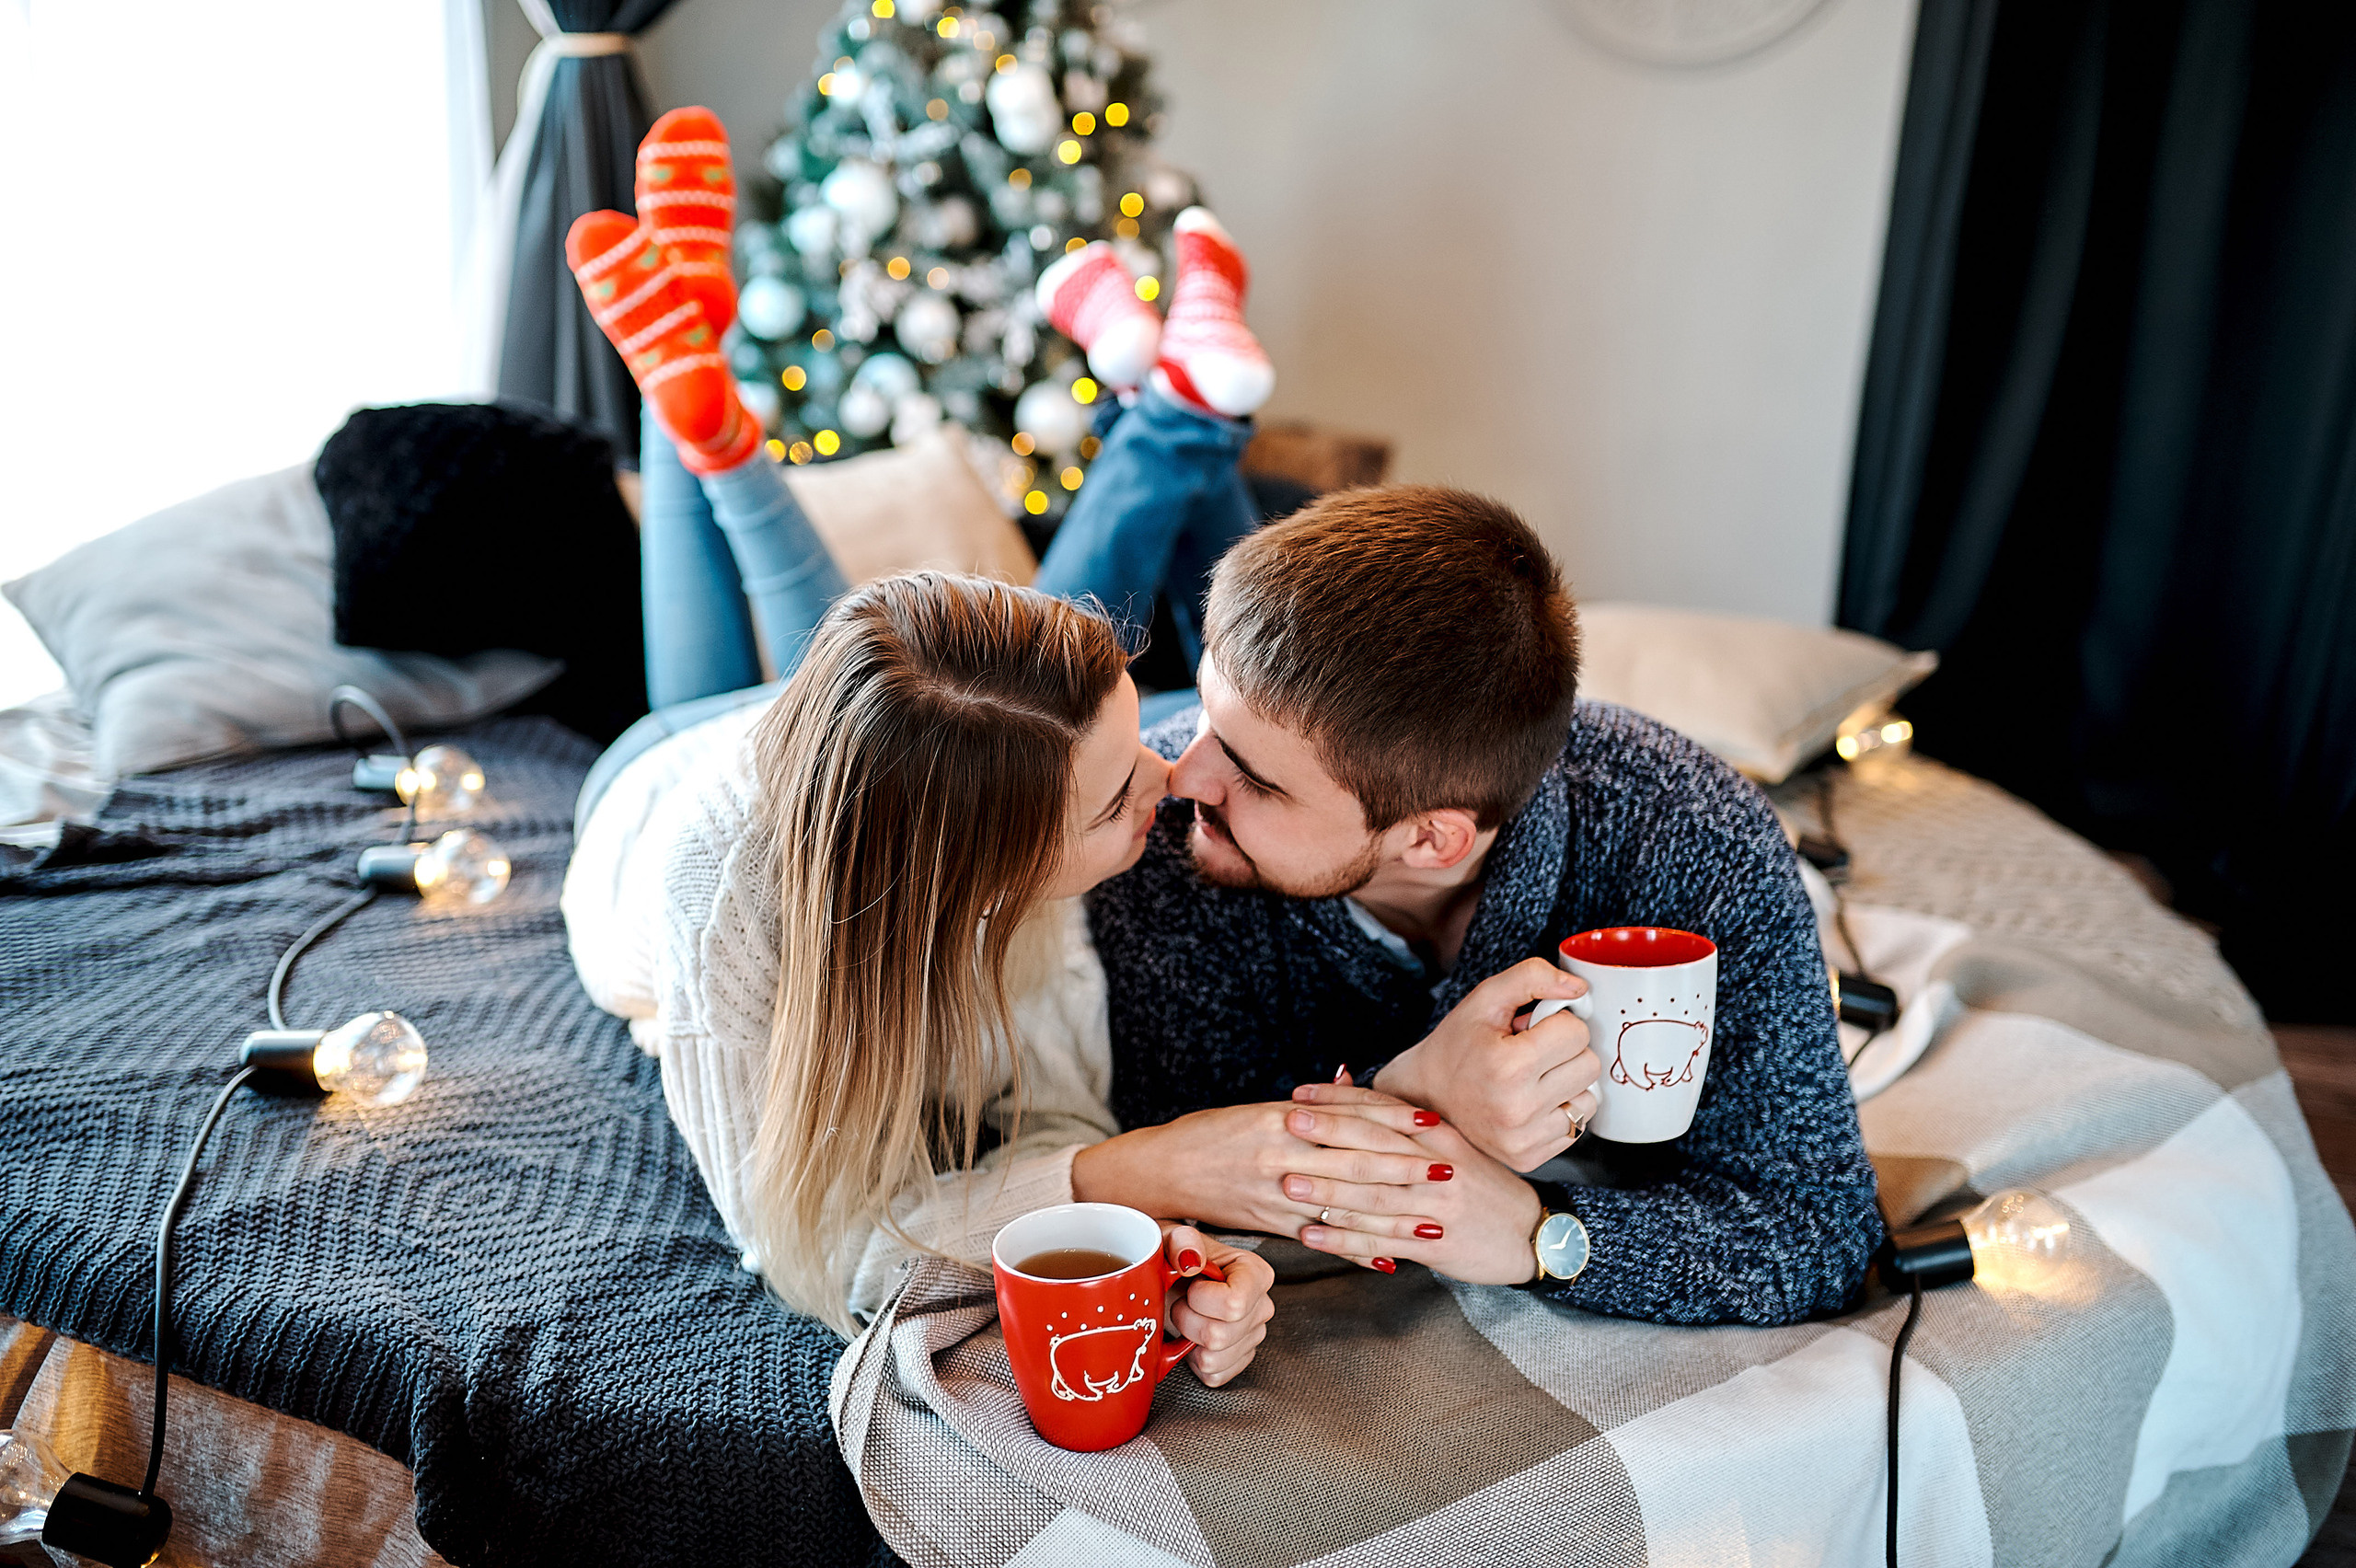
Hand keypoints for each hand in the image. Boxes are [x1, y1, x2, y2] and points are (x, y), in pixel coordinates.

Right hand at [1070, 1102, 1451, 1235]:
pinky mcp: (1269, 1226)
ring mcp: (1277, 1195)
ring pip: (1344, 1207)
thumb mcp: (1258, 1111)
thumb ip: (1306, 1107)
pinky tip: (1386, 1260)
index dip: (1394, 1123)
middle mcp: (1282, 1156)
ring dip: (1392, 1218)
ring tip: (1432, 1223)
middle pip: (1356, 1163)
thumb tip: (1348, 1083)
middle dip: (1406, 1170)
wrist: (1160, 1172)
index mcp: (1282, 1121)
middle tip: (1450, 1172)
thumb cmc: (1210, 1135)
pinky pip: (1320, 1240)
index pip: (1349, 1119)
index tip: (1433, 1125)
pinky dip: (1355, 1250)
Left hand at [1159, 1224, 1274, 1386]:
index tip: (1191, 1285)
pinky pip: (1213, 1376)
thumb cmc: (1175, 1259)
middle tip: (1182, 1301)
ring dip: (1189, 1341)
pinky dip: (1192, 1361)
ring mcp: (1253, 1337)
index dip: (1201, 1299)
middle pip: (1220, 1335)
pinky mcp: (1239, 1360)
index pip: (1234, 1304)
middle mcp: (1262, 1307)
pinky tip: (1191, 1337)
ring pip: (1214, 1359)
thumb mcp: (1171, 1240)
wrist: (1170, 1280)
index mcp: (1256, 1273)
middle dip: (1187, 1320)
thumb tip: (1191, 1258)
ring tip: (1187, 1317)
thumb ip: (1181, 1241)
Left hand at [1279, 1087, 1543, 1284]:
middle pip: (1376, 1147)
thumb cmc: (1484, 1187)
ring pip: (1374, 1196)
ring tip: (1287, 1184)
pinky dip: (1344, 1240)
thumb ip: (1408, 1126)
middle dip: (1328, 1135)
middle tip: (1285, 1124)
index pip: (1383, 1111)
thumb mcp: (1453, 1147)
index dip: (1340, 1101)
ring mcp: (1435, 1207)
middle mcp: (1436, 1167)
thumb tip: (1358, 1092)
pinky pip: (1381, 1241)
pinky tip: (1311, 1236)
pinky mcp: (1434, 1244)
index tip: (1300, 1094)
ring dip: (1328, 1190)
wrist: (1533, 1233)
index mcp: (1439, 1138)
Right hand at [1367, 956, 1601, 1170]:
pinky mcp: (1530, 1159)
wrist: (1426, 1096)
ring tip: (1533, 1079)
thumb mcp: (1485, 998)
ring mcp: (1524, 1140)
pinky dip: (1560, 1110)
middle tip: (1532, 1052)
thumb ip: (1532, 977)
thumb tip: (1580, 989)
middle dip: (1566, 1051)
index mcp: (1507, 1066)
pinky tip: (1532, 1102)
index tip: (1530, 1028)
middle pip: (1589, 1065)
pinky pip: (1577, 1127)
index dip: (1556, 1022)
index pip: (1576, 1032)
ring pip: (1589, 1099)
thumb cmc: (1457, 1045)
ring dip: (1568, 1083)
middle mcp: (1517, 1109)